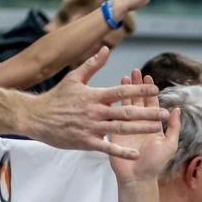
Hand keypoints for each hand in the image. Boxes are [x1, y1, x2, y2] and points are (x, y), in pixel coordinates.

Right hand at [29, 50, 167, 157]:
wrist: (36, 117)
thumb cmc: (56, 97)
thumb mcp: (73, 77)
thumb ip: (92, 64)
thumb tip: (106, 48)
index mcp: (94, 95)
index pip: (121, 92)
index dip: (139, 90)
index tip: (155, 89)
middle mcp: (95, 111)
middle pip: (126, 111)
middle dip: (147, 112)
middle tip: (165, 113)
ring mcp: (91, 127)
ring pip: (120, 128)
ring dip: (140, 128)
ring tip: (157, 129)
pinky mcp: (86, 142)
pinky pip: (107, 147)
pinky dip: (121, 150)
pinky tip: (136, 153)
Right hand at [105, 67, 179, 173]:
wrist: (137, 180)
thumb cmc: (155, 164)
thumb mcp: (169, 145)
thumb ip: (174, 128)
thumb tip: (176, 109)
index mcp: (152, 125)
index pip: (150, 104)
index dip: (148, 90)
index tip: (147, 77)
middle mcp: (138, 125)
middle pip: (137, 101)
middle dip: (135, 86)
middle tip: (133, 71)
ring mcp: (125, 128)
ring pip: (125, 106)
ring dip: (124, 92)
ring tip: (122, 78)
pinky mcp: (113, 134)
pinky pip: (113, 118)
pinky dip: (112, 107)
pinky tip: (108, 96)